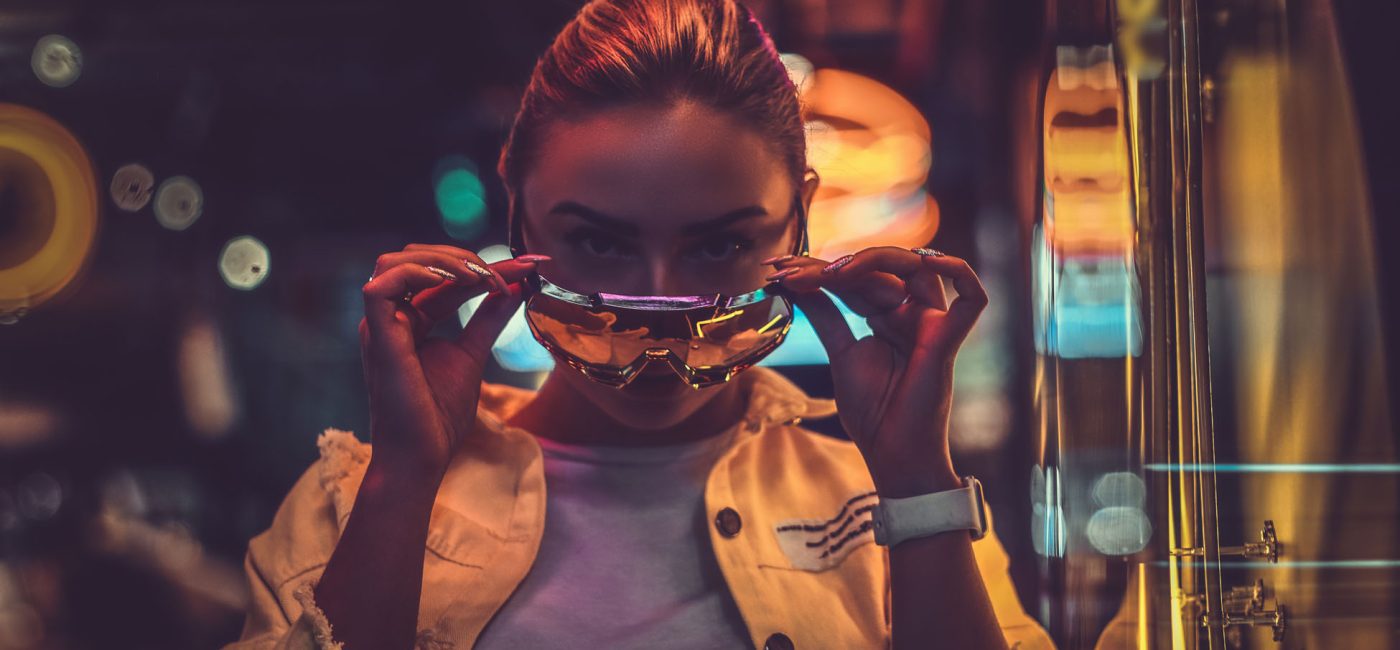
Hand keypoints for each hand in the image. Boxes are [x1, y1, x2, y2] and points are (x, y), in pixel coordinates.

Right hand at [360, 243, 546, 477]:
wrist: (424, 455)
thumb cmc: (440, 415)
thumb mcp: (473, 354)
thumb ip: (490, 318)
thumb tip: (517, 286)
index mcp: (410, 320)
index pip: (444, 277)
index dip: (487, 266)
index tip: (531, 264)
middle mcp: (391, 318)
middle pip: (417, 259)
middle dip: (465, 257)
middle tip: (510, 272)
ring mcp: (379, 326)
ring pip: (395, 262)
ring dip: (443, 260)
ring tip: (484, 277)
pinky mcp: (376, 337)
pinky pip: (381, 286)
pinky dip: (418, 273)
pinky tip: (457, 281)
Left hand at [763, 247, 987, 496]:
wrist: (891, 454)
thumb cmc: (873, 412)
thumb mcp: (841, 353)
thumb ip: (826, 315)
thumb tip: (796, 283)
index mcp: (888, 317)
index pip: (857, 277)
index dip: (818, 268)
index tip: (776, 267)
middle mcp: (912, 314)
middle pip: (880, 268)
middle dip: (833, 265)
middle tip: (790, 273)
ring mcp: (932, 324)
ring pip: (915, 269)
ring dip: (870, 262)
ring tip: (828, 274)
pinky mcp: (948, 340)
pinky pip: (971, 299)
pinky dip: (958, 271)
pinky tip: (925, 261)